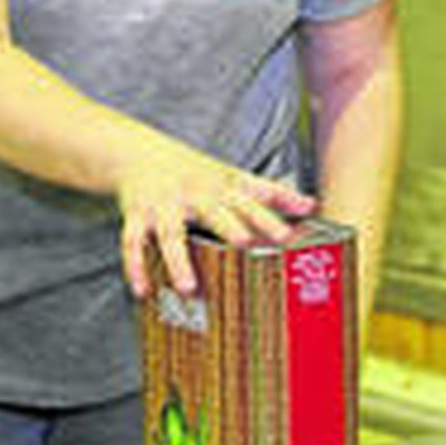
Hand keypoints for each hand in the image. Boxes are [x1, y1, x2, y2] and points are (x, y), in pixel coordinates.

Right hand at [115, 133, 315, 298]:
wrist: (138, 154)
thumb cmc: (197, 172)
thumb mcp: (235, 178)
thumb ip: (273, 193)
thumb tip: (313, 205)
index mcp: (221, 187)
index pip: (249, 201)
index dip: (269, 217)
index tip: (287, 236)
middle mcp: (193, 195)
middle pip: (213, 211)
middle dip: (229, 227)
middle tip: (245, 245)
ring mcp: (163, 205)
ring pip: (170, 233)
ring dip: (178, 261)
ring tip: (188, 289)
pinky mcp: (136, 215)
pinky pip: (132, 242)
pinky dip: (135, 266)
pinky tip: (143, 290)